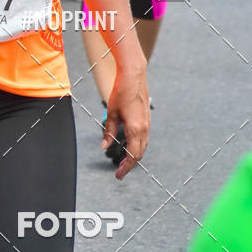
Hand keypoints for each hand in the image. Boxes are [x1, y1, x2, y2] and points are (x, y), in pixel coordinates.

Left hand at [102, 61, 149, 180]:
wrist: (134, 76)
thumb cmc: (121, 92)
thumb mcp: (111, 113)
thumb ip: (109, 131)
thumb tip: (104, 145)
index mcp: (135, 129)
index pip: (132, 156)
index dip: (125, 168)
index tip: (118, 175)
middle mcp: (144, 129)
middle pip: (139, 154)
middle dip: (129, 164)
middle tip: (119, 171)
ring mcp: (147, 123)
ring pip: (143, 146)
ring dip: (134, 155)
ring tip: (124, 160)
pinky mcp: (147, 118)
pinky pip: (144, 138)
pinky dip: (137, 145)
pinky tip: (129, 144)